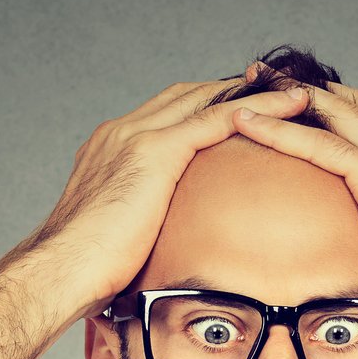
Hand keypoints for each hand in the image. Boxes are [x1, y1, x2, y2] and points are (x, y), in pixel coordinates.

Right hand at [10, 75, 312, 327]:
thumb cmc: (83, 272)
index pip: (166, 115)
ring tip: (297, 91)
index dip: (203, 108)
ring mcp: (136, 136)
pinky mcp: (154, 152)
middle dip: (232, 89)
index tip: (238, 110)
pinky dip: (259, 109)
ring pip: (208, 98)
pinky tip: (292, 106)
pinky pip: (218, 119)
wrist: (60, 271)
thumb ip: (138, 232)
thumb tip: (155, 261)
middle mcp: (121, 132)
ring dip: (255, 92)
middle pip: (188, 95)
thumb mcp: (117, 240)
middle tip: (275, 86)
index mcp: (110, 150)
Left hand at [231, 65, 357, 340]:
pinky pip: (321, 145)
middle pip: (354, 102)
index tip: (306, 99)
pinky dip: (280, 130)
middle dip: (308, 86)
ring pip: (334, 112)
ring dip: (287, 95)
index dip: (339, 105)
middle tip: (267, 75)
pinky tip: (248, 123)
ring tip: (250, 83)